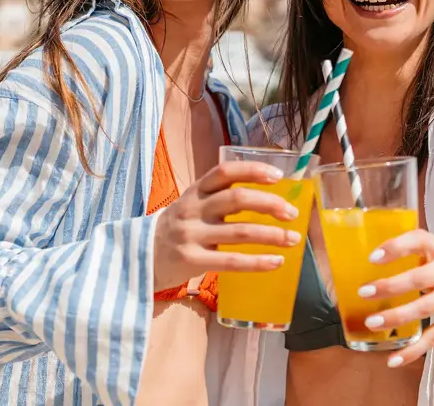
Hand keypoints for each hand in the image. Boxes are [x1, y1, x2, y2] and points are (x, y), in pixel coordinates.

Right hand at [152, 161, 301, 290]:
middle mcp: (193, 209)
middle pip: (237, 199)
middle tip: (292, 213)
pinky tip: (276, 262)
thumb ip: (221, 197)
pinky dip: (258, 262)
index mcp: (196, 190)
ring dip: (272, 235)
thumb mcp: (193, 204)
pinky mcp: (191, 261)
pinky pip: (231, 262)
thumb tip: (269, 197)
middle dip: (270, 204)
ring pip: (240, 232)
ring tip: (293, 239)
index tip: (278, 176)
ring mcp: (191, 235)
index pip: (226, 172)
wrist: (140, 256)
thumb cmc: (178, 227)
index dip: (253, 171)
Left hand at [358, 229, 433, 367]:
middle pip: (421, 278)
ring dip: (397, 317)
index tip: (372, 258)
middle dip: (390, 286)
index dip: (396, 247)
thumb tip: (370, 262)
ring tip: (372, 322)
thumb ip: (416, 254)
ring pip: (426, 308)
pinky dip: (413, 349)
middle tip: (364, 292)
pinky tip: (394, 358)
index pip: (420, 240)